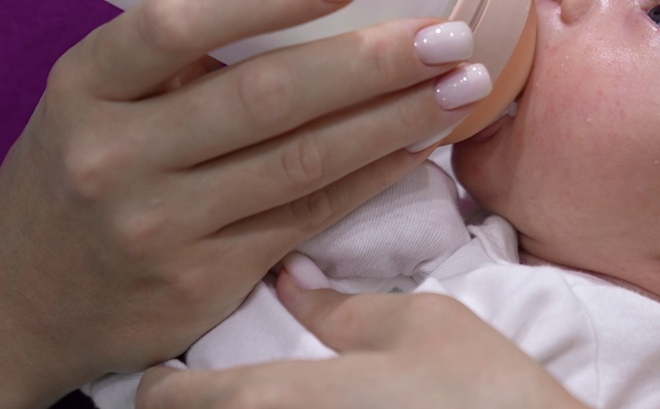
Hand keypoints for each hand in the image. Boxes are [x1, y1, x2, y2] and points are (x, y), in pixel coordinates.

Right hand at [0, 0, 490, 407]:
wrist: (22, 301)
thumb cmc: (84, 169)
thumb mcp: (100, 99)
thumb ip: (180, 56)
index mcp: (87, 84)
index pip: (176, 22)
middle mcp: (117, 155)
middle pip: (265, 96)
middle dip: (374, 60)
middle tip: (450, 32)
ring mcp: (161, 226)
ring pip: (303, 162)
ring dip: (398, 118)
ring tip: (465, 81)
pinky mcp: (203, 279)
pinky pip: (311, 215)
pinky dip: (377, 173)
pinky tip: (424, 140)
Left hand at [136, 268, 584, 408]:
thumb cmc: (476, 390)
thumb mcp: (415, 325)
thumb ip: (339, 308)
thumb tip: (291, 281)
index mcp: (271, 400)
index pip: (163, 399)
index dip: (163, 379)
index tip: (181, 366)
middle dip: (200, 405)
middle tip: (226, 379)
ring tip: (283, 400)